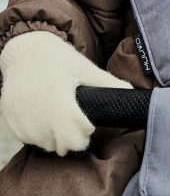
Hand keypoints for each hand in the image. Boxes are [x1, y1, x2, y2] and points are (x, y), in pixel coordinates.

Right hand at [0, 31, 131, 155]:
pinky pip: (29, 139)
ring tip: (61, 119)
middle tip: (78, 124)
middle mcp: (37, 113)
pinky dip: (39, 134)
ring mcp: (21, 119)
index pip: (77, 134)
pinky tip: (45, 119)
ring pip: (45, 145)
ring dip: (56, 138)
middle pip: (62, 145)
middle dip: (74, 138)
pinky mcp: (10, 121)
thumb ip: (107, 83)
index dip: (87, 130)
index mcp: (59, 99)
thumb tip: (131, 92)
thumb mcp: (84, 68)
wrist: (24, 50)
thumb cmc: (58, 58)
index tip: (89, 122)